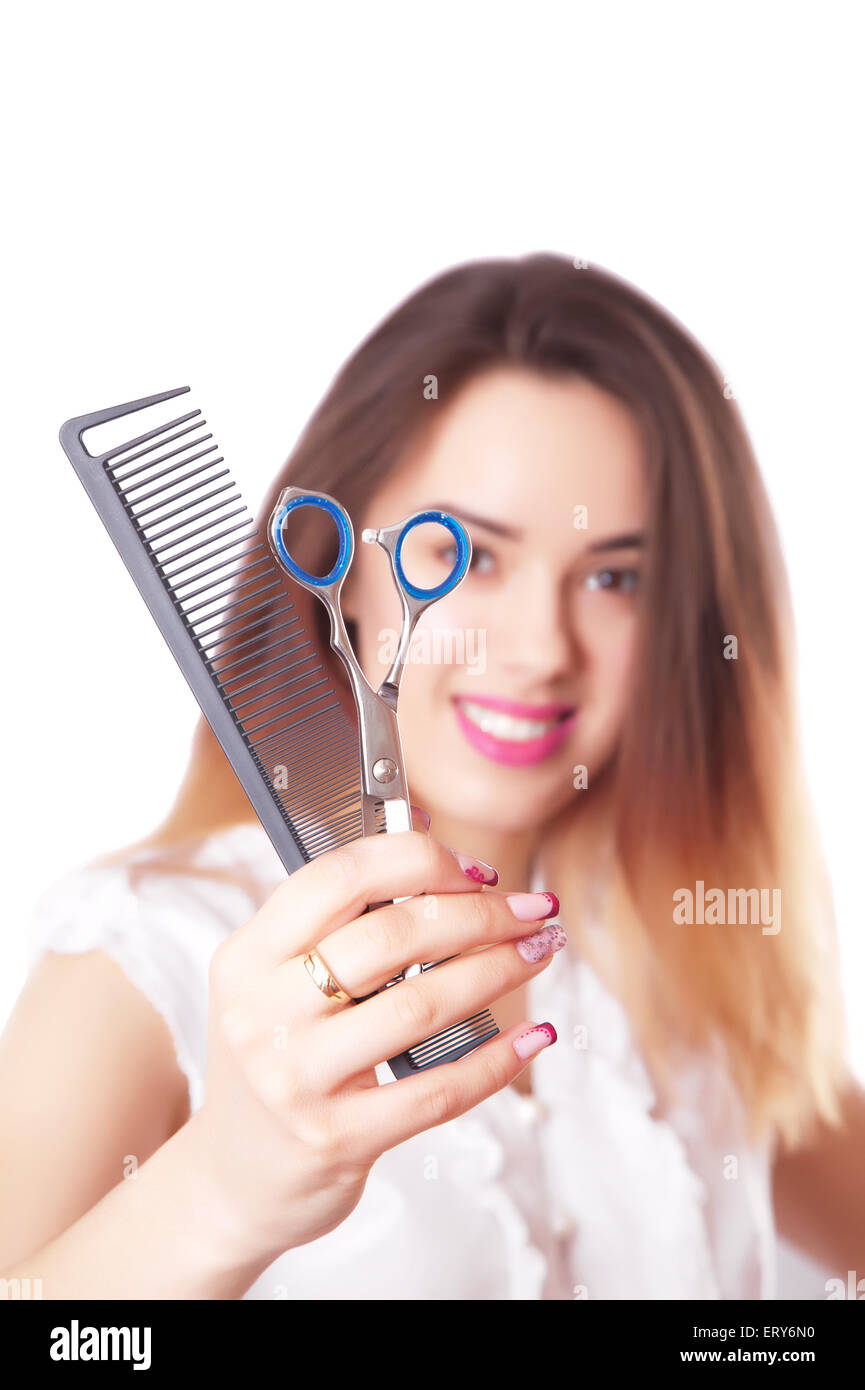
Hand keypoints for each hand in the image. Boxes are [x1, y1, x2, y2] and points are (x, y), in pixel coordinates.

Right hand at [191, 821, 564, 1266]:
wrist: (236, 1181)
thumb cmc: (279, 1058)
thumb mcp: (278, 981)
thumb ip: (339, 919)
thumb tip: (429, 838)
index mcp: (247, 955)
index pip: (338, 876)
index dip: (418, 859)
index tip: (475, 870)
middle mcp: (262, 1012)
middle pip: (390, 936)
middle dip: (479, 913)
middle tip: (530, 910)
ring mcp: (296, 1080)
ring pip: (420, 1005)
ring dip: (497, 970)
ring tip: (538, 951)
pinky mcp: (336, 1139)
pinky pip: (436, 1090)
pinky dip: (496, 1059)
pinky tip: (533, 1035)